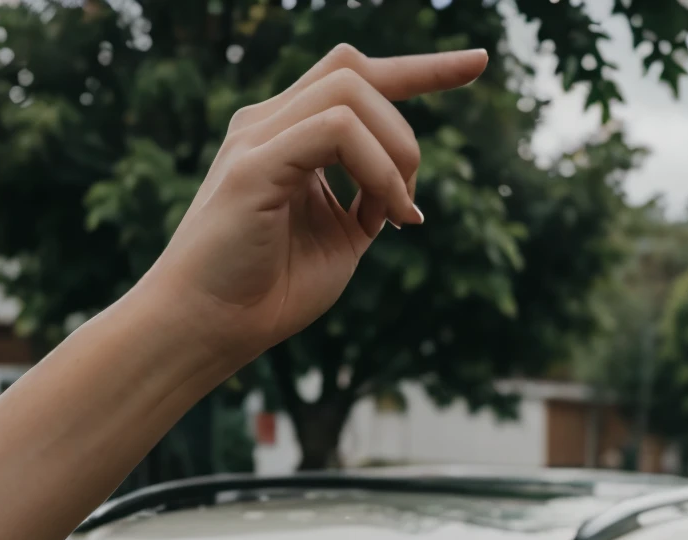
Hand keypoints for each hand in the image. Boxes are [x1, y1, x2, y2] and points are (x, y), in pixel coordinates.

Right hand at [132, 45, 485, 369]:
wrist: (209, 326)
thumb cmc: (268, 291)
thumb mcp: (339, 240)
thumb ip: (369, 203)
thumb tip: (406, 194)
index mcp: (288, 135)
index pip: (355, 74)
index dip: (421, 68)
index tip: (478, 65)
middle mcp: (268, 123)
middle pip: (356, 71)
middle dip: (409, 124)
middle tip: (408, 206)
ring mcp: (257, 138)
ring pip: (351, 92)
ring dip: (395, 154)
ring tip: (394, 217)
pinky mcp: (253, 164)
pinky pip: (337, 131)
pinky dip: (377, 172)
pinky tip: (379, 218)